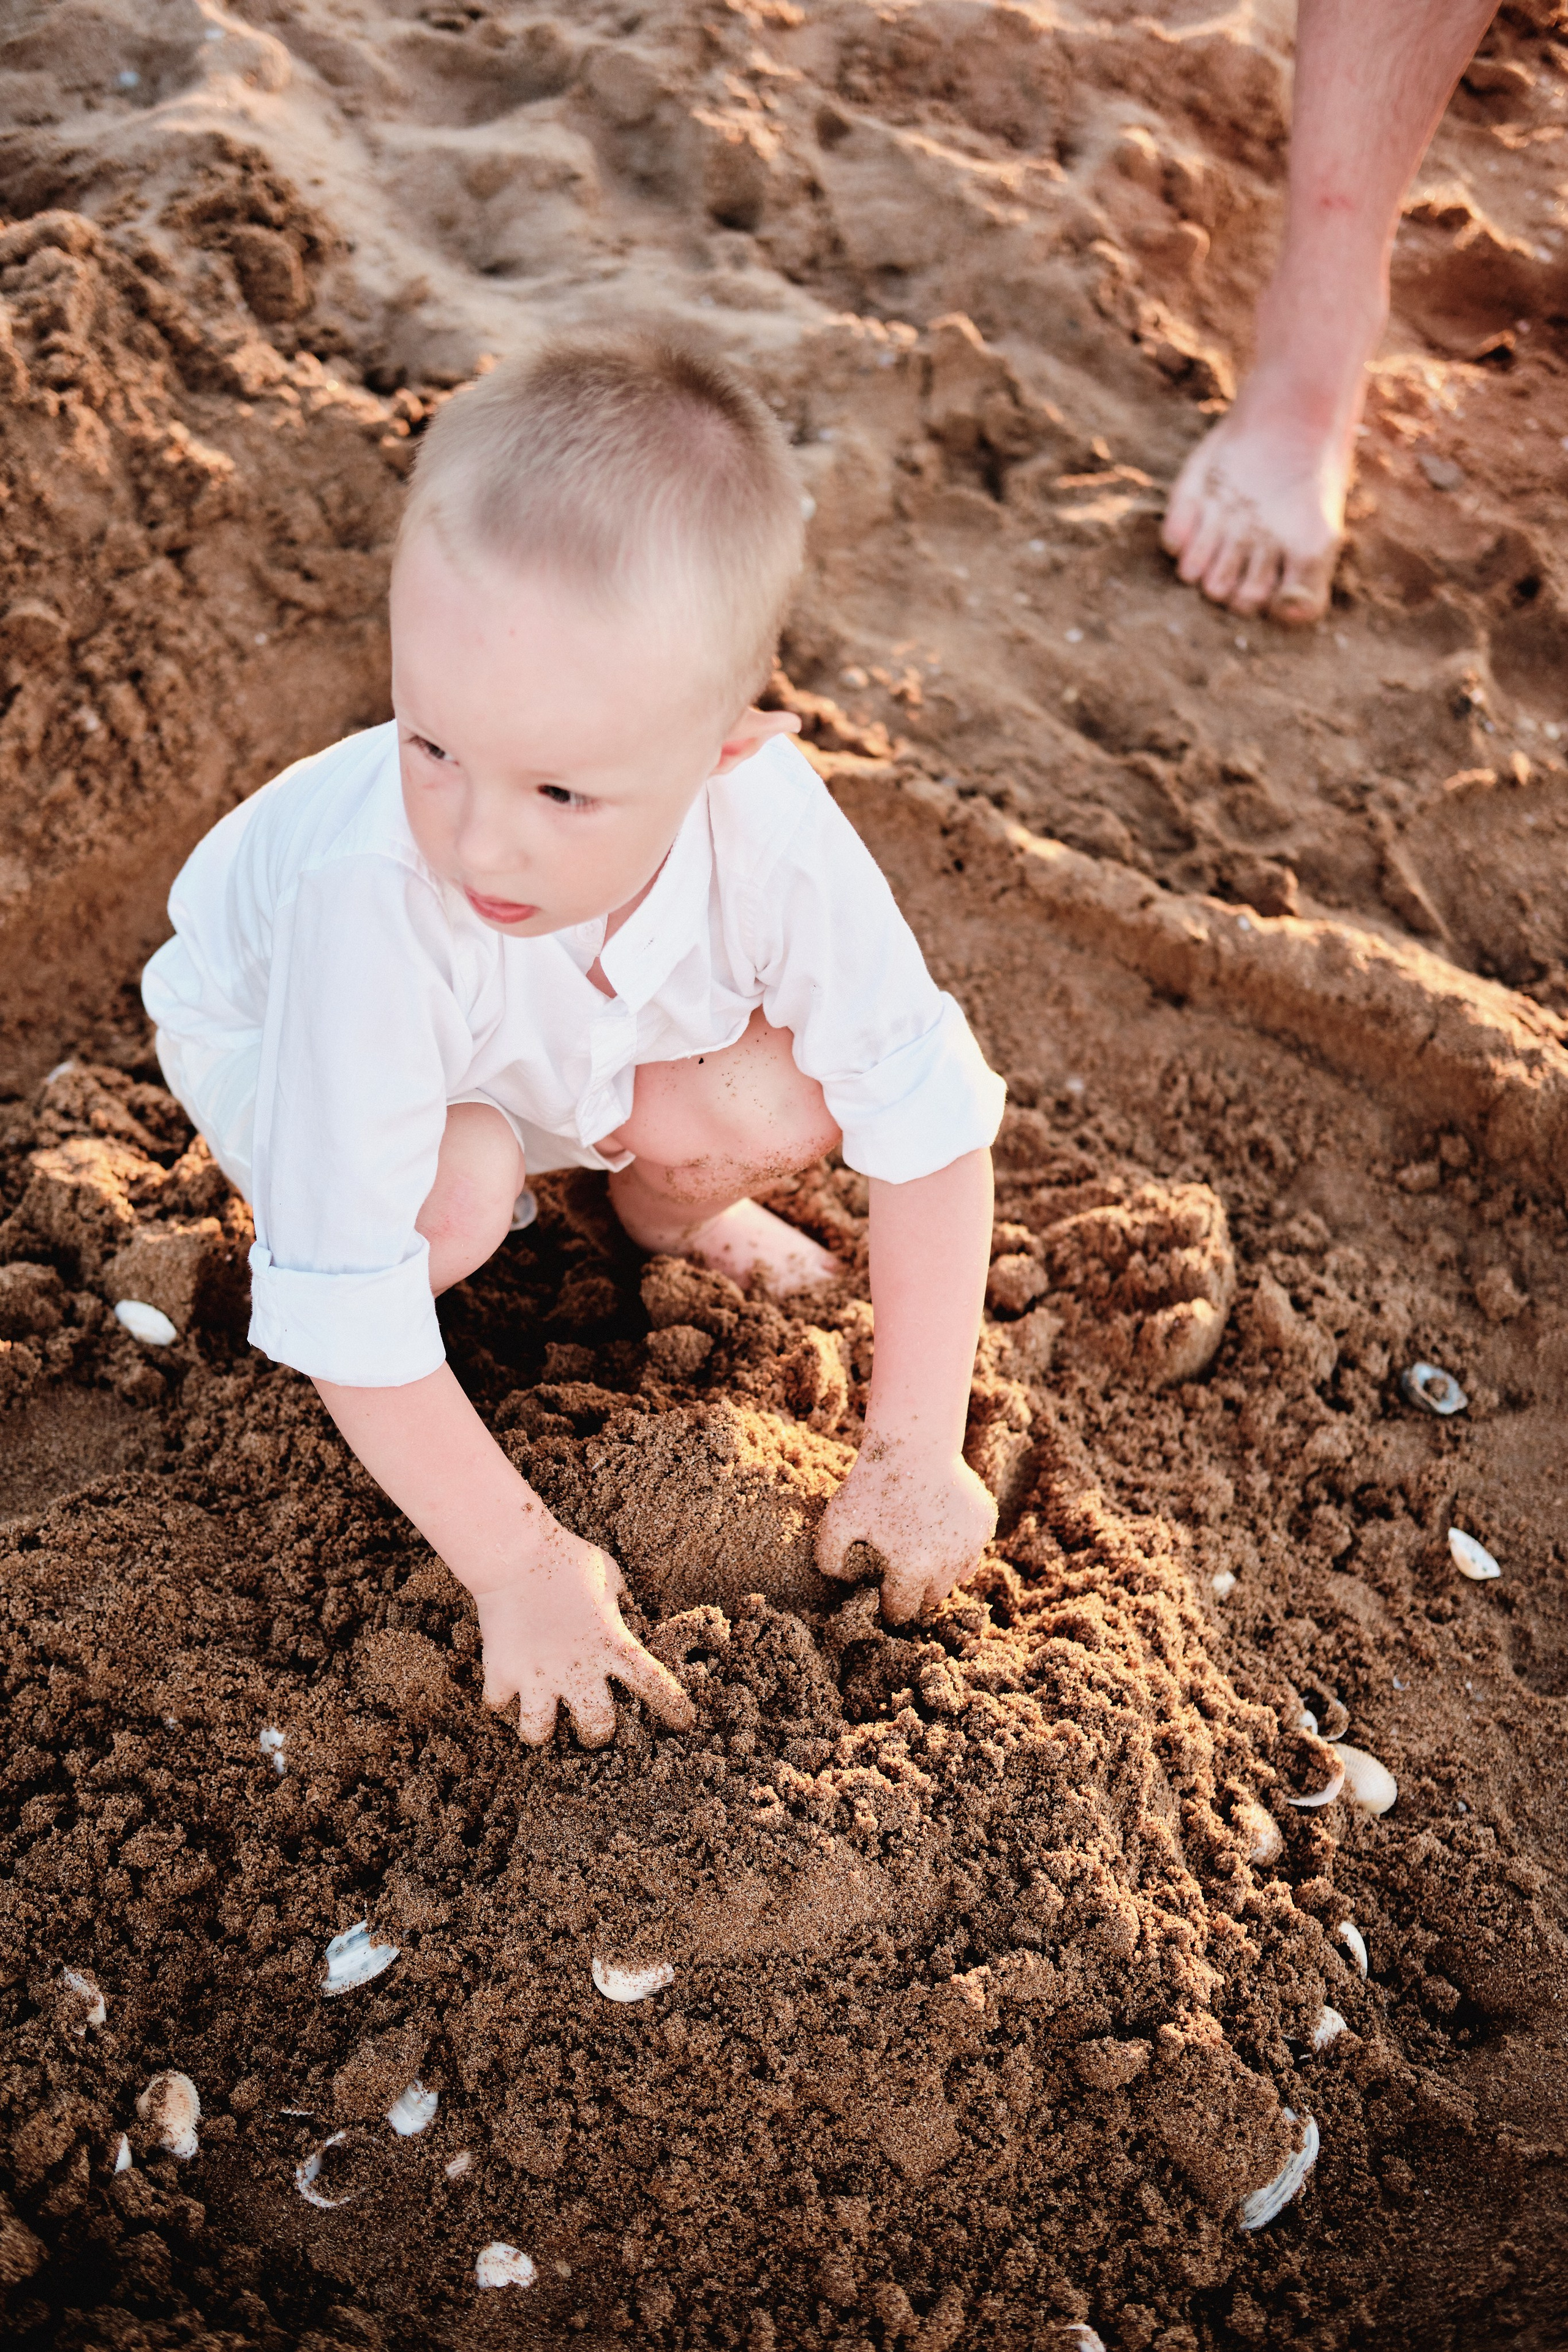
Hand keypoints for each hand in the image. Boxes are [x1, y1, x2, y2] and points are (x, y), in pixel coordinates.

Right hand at [469, 1517, 695, 1746]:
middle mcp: (577, 1670)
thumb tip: (622, 1608)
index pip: (654, 1685)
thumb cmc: (567, 1557)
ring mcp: (536, 1676)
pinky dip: (500, 1698)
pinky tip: (504, 1686)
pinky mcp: (501, 1673)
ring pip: (539, 1734)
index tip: (684, 1724)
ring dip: (541, 1729)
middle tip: (589, 1720)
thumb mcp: (608, 1576)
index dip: (673, 1709)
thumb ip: (618, 1601)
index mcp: (611, 1644)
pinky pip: (497, 1705)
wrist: (515, 1552)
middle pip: (597, 1728)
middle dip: (596, 1733)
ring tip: (541, 1716)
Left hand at [816, 1435, 996, 1623]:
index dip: (887, 1606)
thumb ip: (829, 1559)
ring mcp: (971, 1544)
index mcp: (911, 1569)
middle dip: (915, 1591)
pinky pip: (972, 1550)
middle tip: (899, 1567)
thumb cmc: (872, 1482)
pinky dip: (958, 1546)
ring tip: (920, 1548)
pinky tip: (940, 1526)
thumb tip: (841, 1581)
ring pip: (956, 1577)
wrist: (914, 1441)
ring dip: (939, 1572)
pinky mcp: (985, 1524)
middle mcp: (946, 1564)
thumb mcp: (836, 1520)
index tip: (880, 1592)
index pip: (902, 1612)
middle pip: (931, 1598)